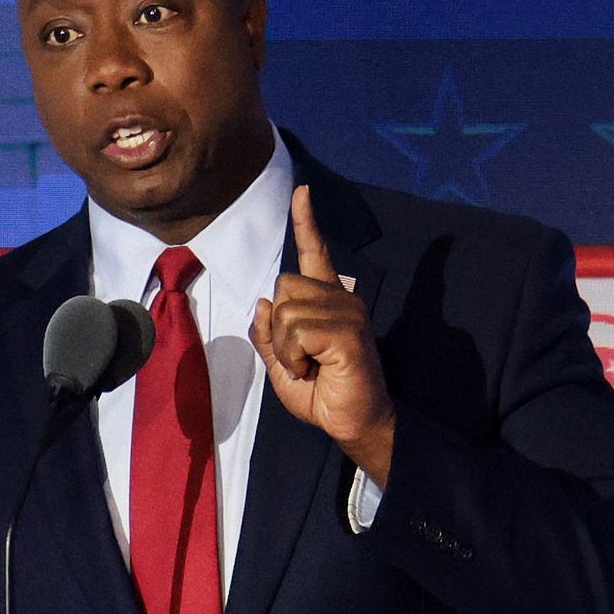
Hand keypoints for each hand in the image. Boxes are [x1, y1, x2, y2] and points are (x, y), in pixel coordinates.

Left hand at [250, 185, 395, 486]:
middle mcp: (341, 298)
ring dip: (285, 348)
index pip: (313, 253)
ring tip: (308, 365)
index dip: (306, 222)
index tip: (302, 191)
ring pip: (286, 310)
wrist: (350, 422)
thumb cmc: (320, 392)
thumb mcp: (279, 363)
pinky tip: (313, 369)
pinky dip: (293, 356)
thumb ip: (267, 333)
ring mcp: (348, 312)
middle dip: (278, 327)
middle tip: (299, 357)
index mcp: (325, 301)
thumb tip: (263, 302)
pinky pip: (297, 330)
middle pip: (283, 287)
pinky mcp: (348, 332)